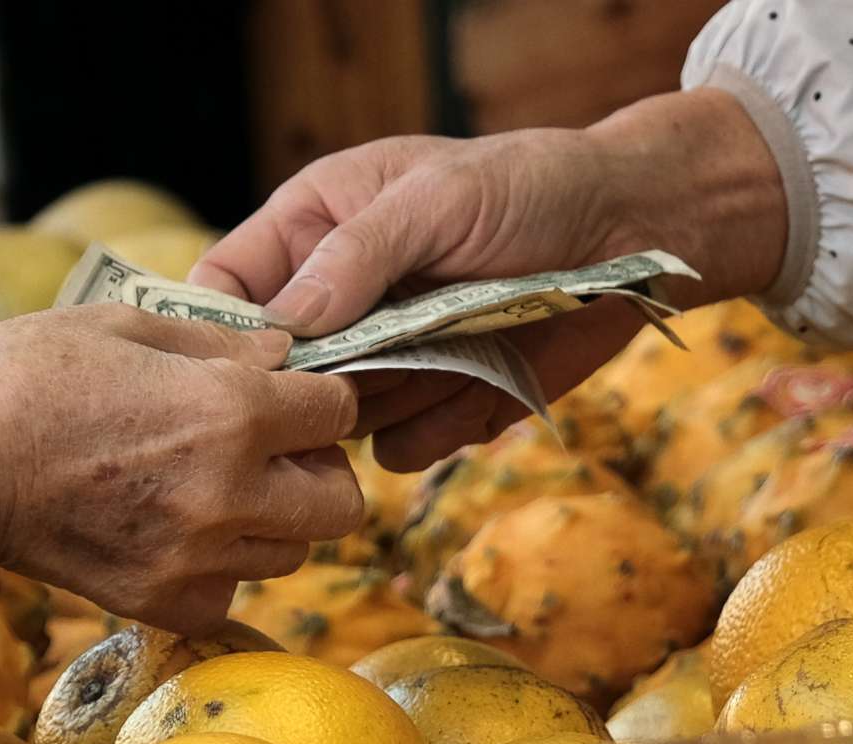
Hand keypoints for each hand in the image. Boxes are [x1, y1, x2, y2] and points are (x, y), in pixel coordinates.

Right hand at [0, 305, 361, 637]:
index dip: (320, 398)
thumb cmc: (24, 378)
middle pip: (341, 503)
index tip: (292, 396)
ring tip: (213, 490)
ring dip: (271, 521)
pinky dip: (219, 567)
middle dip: (317, 471)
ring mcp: (198, 558)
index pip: (338, 413)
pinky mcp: (163, 602)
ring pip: (292, 552)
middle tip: (271, 453)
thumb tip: (285, 351)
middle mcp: (230, 494)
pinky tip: (177, 532)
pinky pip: (232, 591)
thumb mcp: (124, 326)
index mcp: (230, 414)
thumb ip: (220, 344)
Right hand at [194, 89, 786, 470]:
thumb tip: (287, 324)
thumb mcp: (436, 197)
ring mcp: (389, 359)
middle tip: (369, 372)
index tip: (248, 366)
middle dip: (315, 386)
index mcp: (316, 227)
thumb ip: (357, 256)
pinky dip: (435, 431)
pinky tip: (480, 384)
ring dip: (386, 406)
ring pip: (339, 421)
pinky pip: (402, 449)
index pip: (229, 285)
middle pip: (280, 374)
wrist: (630, 233)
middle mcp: (343, 301)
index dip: (222, 331)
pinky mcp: (439, 404)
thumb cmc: (530, 187)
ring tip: (450, 352)